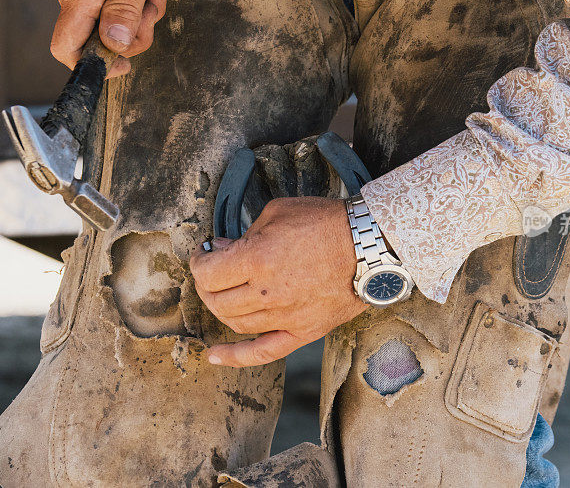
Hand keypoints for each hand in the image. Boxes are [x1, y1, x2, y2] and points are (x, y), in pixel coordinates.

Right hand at [49, 0, 170, 76]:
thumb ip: (126, 9)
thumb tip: (114, 45)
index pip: (66, 48)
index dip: (93, 66)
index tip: (123, 65)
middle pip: (99, 39)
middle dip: (137, 30)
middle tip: (154, 5)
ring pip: (113, 21)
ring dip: (143, 11)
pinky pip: (114, 3)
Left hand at [189, 197, 369, 366]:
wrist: (370, 245)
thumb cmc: (327, 223)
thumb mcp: (278, 212)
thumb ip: (246, 234)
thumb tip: (223, 250)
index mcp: (257, 259)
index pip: (208, 274)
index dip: (199, 263)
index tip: (204, 255)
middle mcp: (267, 293)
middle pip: (217, 301)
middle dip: (207, 285)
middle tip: (213, 272)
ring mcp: (285, 316)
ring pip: (236, 324)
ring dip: (221, 310)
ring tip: (223, 295)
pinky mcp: (303, 331)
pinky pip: (264, 353)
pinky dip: (236, 358)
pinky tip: (215, 356)